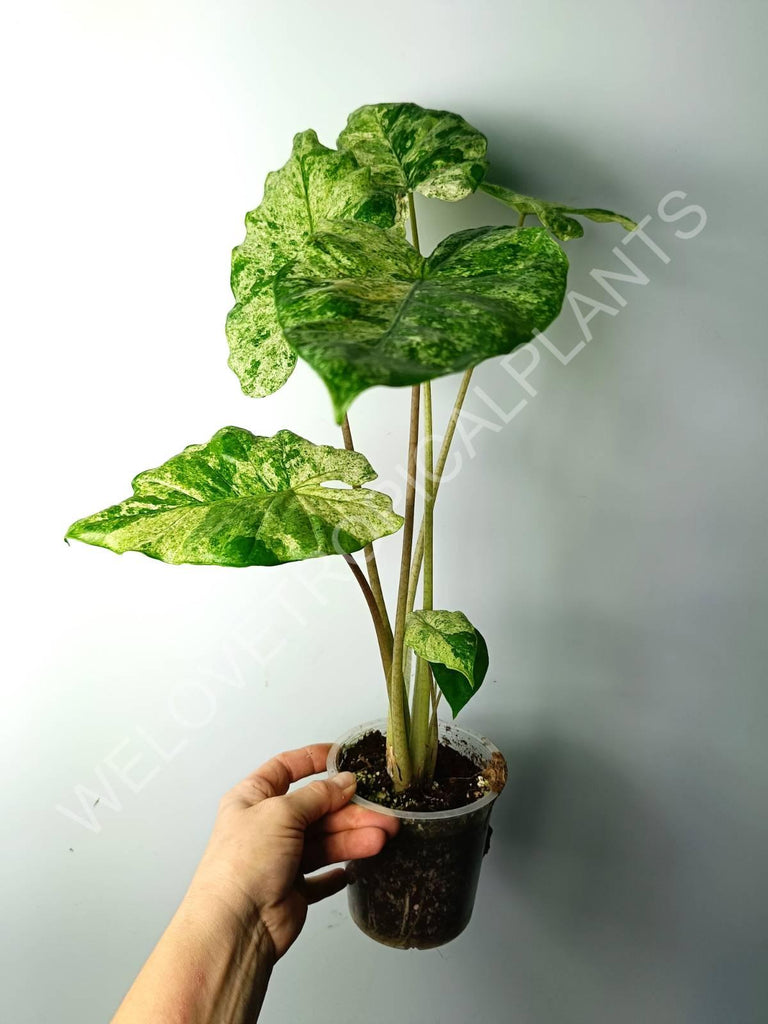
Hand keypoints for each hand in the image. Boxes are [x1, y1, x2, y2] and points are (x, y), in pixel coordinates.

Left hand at [186, 743, 397, 958]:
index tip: (344, 756)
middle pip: (316, 808)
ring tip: (381, 837)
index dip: (314, 759)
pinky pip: (320, 877)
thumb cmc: (244, 864)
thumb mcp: (281, 812)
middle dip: (350, 810)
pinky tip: (352, 869)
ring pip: (325, 841)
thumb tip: (344, 782)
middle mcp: (266, 826)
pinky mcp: (292, 889)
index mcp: (253, 799)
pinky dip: (337, 872)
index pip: (286, 768)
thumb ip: (317, 795)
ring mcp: (280, 859)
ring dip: (353, 838)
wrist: (237, 925)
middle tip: (380, 812)